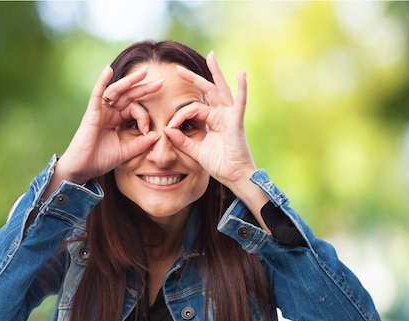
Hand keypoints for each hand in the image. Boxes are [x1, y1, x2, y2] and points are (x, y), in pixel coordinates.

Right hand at [56, 65, 162, 183]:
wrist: (82, 168)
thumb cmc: (100, 160)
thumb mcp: (126, 151)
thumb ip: (141, 144)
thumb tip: (157, 135)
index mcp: (117, 119)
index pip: (134, 109)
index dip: (144, 117)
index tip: (147, 130)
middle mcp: (109, 112)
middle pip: (128, 95)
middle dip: (144, 87)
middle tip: (161, 82)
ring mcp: (100, 111)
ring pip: (117, 90)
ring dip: (130, 80)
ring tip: (144, 72)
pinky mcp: (92, 113)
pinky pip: (97, 94)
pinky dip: (102, 81)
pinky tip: (108, 70)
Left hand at [163, 52, 256, 189]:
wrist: (234, 176)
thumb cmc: (219, 164)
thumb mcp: (196, 151)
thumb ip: (182, 141)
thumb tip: (166, 130)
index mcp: (212, 121)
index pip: (192, 109)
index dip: (178, 116)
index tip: (169, 127)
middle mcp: (221, 115)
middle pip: (206, 91)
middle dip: (193, 79)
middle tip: (178, 68)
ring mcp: (229, 116)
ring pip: (220, 90)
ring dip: (215, 73)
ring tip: (211, 56)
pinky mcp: (237, 122)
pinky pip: (240, 102)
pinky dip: (242, 88)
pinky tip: (242, 74)